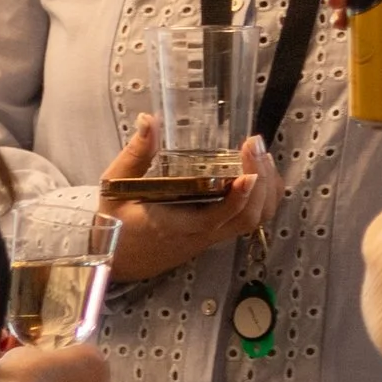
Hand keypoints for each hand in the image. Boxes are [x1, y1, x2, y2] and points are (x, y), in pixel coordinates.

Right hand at [98, 115, 283, 282]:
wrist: (116, 259)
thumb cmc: (115, 223)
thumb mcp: (117, 185)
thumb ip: (136, 153)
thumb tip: (149, 121)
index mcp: (175, 225)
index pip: (216, 217)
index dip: (238, 194)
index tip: (247, 163)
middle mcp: (199, 235)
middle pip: (247, 219)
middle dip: (261, 182)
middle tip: (256, 146)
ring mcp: (210, 237)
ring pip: (253, 222)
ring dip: (266, 190)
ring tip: (260, 155)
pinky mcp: (214, 235)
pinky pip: (248, 220)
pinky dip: (261, 197)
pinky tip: (256, 171)